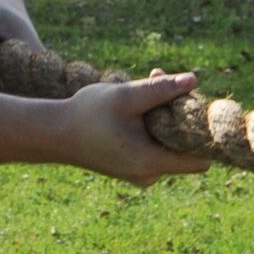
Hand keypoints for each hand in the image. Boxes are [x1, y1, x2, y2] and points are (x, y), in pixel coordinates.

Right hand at [64, 69, 209, 185]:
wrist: (51, 133)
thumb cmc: (85, 115)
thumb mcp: (124, 97)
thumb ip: (160, 89)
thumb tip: (195, 79)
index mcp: (151, 163)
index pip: (202, 157)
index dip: (202, 132)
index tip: (191, 106)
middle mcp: (149, 175)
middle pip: (186, 149)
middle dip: (178, 116)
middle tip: (157, 83)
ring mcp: (140, 174)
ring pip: (169, 147)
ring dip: (163, 120)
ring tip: (139, 94)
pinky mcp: (131, 168)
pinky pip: (155, 150)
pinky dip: (151, 130)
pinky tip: (132, 111)